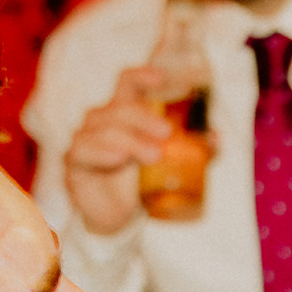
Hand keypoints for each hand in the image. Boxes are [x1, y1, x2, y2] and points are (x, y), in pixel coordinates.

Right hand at [63, 64, 179, 235]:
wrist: (119, 216)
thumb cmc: (142, 180)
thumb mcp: (173, 163)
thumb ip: (195, 149)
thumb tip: (215, 138)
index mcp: (125, 112)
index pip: (127, 83)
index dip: (141, 75)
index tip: (161, 78)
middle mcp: (102, 120)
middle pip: (120, 106)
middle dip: (144, 117)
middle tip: (166, 134)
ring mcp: (86, 138)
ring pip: (104, 128)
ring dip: (130, 139)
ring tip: (152, 156)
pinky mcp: (75, 161)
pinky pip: (83, 149)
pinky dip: (102, 151)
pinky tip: (119, 157)